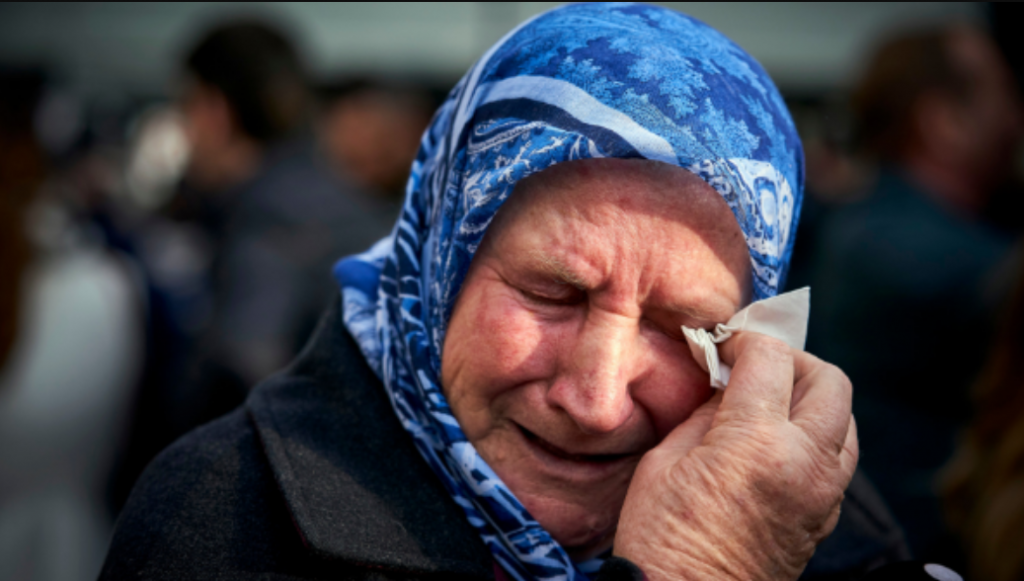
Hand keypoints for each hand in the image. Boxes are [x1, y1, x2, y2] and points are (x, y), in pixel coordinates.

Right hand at [613, 332, 857, 580]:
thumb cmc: (661, 540)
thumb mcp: (665, 462)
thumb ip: (704, 414)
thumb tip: (725, 384)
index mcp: (758, 443)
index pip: (772, 357)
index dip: (743, 340)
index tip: (721, 346)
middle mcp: (805, 462)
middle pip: (830, 380)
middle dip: (792, 360)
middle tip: (753, 365)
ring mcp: (823, 494)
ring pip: (845, 418)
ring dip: (811, 397)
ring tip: (770, 402)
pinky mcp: (825, 518)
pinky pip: (839, 457)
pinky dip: (816, 435)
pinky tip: (776, 442)